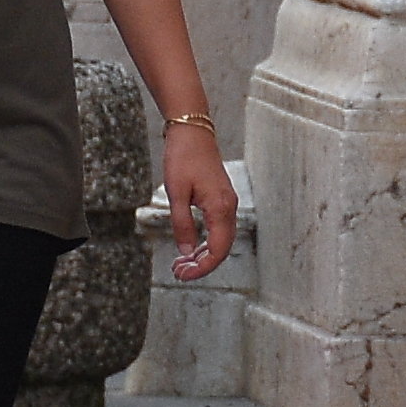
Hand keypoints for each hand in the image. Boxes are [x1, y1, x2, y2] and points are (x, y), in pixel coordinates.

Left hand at [159, 115, 238, 280]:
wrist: (192, 131)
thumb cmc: (183, 157)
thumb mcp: (176, 193)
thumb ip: (182, 224)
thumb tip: (185, 252)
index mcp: (220, 208)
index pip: (218, 250)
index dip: (202, 268)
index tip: (183, 276)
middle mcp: (229, 208)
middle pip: (222, 249)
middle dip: (201, 265)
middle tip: (178, 272)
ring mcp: (227, 203)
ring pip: (221, 240)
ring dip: (202, 255)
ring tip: (180, 263)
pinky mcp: (221, 199)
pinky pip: (218, 229)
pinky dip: (205, 242)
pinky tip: (190, 247)